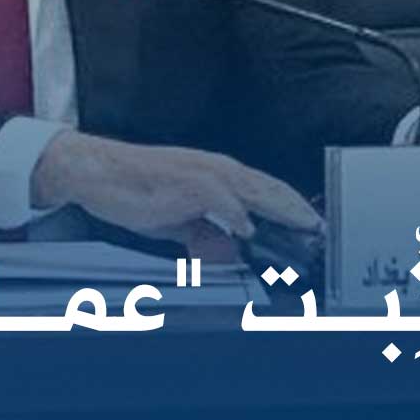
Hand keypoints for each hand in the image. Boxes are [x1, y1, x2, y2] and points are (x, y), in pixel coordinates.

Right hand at [29, 130, 319, 254]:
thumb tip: (229, 250)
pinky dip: (236, 213)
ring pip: (253, 189)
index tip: (314, 228)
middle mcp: (216, 168)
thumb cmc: (134, 191)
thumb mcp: (176, 221)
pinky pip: (218, 197)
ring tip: (302, 228)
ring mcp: (202, 172)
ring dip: (280, 209)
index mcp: (217, 174)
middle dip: (298, 211)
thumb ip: (204, 234)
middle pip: (269, 187)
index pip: (266, 190)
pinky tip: (247, 229)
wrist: (97, 171)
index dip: (293, 208)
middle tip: (321, 231)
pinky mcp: (185, 182)